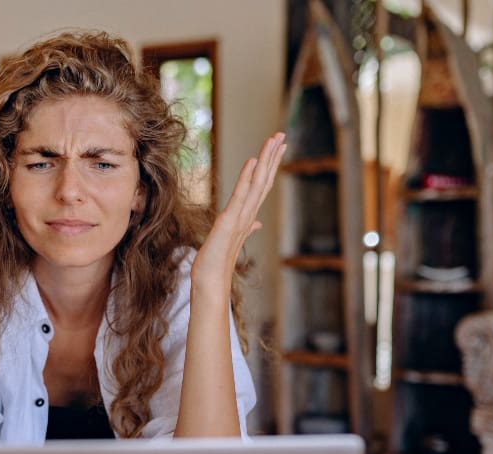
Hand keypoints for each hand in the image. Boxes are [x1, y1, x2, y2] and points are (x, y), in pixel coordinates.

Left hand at [192, 132, 285, 295]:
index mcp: (248, 215)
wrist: (210, 280)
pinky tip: (253, 161)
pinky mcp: (230, 221)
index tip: (277, 147)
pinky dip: (247, 177)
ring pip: (258, 183)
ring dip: (266, 160)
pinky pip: (241, 195)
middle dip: (273, 156)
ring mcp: (241, 217)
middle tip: (281, 135)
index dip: (271, 165)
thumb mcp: (231, 238)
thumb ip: (246, 227)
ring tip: (273, 140)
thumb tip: (257, 223)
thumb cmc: (217, 261)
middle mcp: (249, 214)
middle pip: (264, 179)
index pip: (262, 185)